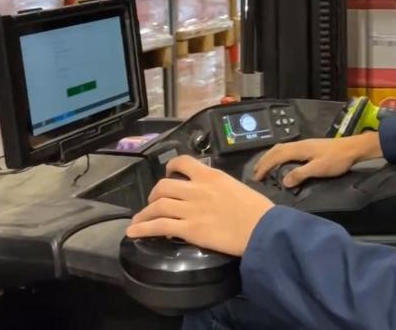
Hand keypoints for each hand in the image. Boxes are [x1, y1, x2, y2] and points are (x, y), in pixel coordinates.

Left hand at [127, 156, 274, 256]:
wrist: (263, 228)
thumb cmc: (258, 210)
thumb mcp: (237, 187)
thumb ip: (220, 187)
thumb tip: (212, 194)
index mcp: (211, 176)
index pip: (182, 163)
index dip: (170, 167)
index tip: (168, 173)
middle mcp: (197, 189)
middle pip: (163, 186)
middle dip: (153, 194)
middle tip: (153, 203)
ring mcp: (191, 209)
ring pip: (157, 206)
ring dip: (144, 214)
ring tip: (138, 221)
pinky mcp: (189, 229)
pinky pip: (159, 226)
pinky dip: (143, 228)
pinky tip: (133, 232)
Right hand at [251, 132, 382, 187]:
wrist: (353, 149)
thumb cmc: (337, 160)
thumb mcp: (319, 169)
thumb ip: (300, 174)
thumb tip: (283, 181)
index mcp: (299, 149)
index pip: (276, 156)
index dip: (264, 166)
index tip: (256, 178)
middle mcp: (299, 144)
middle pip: (275, 150)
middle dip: (263, 161)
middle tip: (255, 173)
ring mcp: (304, 144)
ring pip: (281, 148)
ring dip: (270, 157)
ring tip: (264, 168)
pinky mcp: (309, 147)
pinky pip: (287, 150)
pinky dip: (278, 156)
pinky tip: (281, 162)